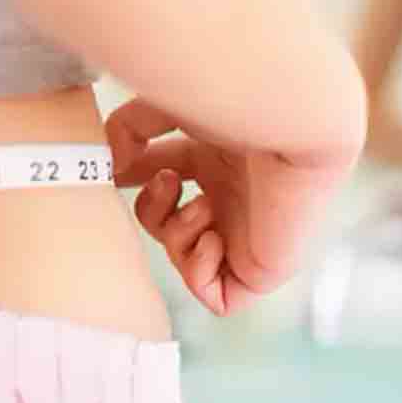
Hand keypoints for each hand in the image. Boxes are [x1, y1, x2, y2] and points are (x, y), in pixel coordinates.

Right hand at [107, 98, 356, 316]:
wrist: (292, 123)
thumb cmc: (239, 105)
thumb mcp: (170, 106)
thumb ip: (131, 128)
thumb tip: (109, 164)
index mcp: (218, 158)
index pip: (167, 177)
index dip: (136, 178)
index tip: (112, 172)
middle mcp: (235, 196)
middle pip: (171, 225)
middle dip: (153, 211)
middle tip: (169, 184)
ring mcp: (251, 234)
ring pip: (189, 261)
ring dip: (178, 237)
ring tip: (201, 208)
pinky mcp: (265, 268)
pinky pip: (220, 298)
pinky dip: (199, 272)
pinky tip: (213, 236)